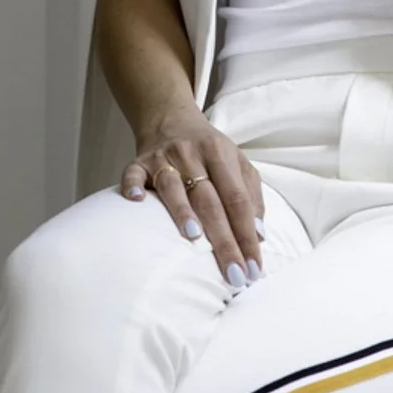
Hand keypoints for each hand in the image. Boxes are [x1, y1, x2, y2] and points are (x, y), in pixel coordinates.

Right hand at [121, 106, 266, 291]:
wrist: (171, 119)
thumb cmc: (209, 151)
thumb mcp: (236, 164)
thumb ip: (251, 196)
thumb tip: (259, 235)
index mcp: (220, 154)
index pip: (238, 199)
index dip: (247, 234)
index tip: (253, 268)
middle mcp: (193, 154)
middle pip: (210, 201)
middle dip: (223, 240)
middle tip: (233, 274)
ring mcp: (164, 157)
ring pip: (173, 186)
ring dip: (182, 211)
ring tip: (194, 237)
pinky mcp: (139, 161)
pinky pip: (133, 173)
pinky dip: (133, 185)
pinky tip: (136, 200)